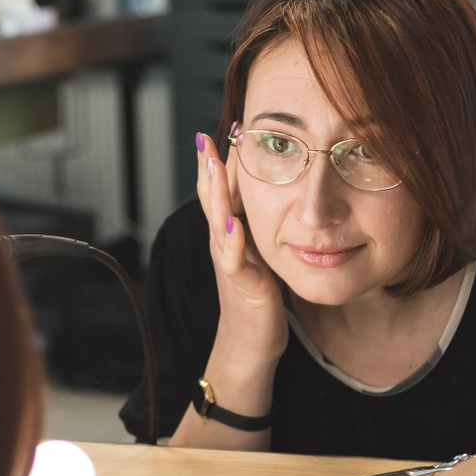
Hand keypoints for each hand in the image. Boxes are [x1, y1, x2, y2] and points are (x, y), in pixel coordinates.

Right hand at [195, 132, 286, 368]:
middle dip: (207, 169)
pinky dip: (231, 242)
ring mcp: (229, 264)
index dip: (218, 163)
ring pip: (216, 223)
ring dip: (214, 195)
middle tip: (204, 139)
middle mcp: (224, 245)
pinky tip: (233, 225)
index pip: (221, 192)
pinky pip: (233, 261)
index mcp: (230, 235)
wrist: (250, 344)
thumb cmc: (258, 299)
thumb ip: (259, 227)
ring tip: (211, 168)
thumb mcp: (259, 255)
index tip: (222, 131)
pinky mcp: (241, 285)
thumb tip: (271, 196)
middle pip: (211, 200)